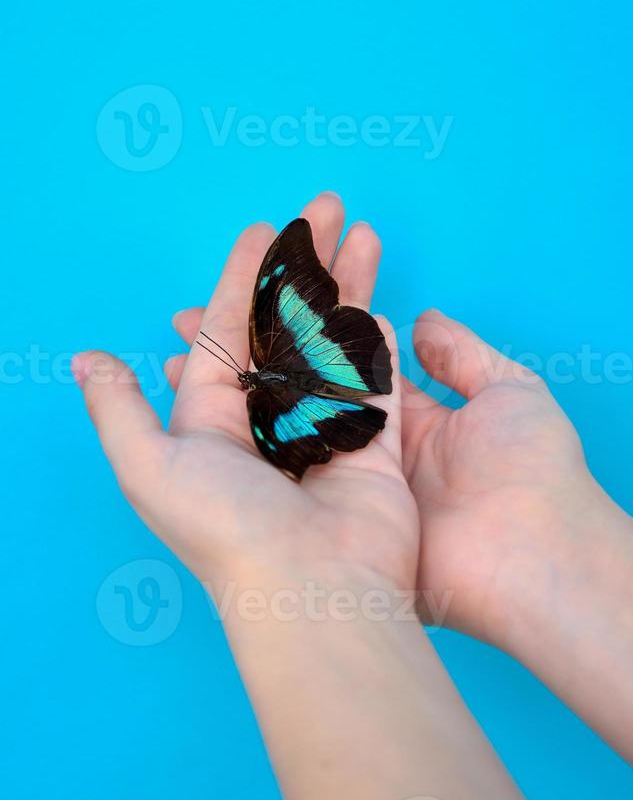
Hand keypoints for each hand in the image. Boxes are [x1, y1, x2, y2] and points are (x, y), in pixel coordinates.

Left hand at [74, 193, 418, 596]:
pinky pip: (376, 382)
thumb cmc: (224, 529)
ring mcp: (324, 431)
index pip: (227, 329)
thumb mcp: (149, 465)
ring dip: (348, 287)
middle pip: (286, 325)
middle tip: (325, 209)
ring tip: (363, 234)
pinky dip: (378, 344)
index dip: (241, 277)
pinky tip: (380, 301)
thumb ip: (120, 408)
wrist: (311, 590)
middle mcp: (268, 421)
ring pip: (335, 342)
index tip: (261, 229)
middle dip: (304, 266)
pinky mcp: (373, 446)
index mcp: (213, 420)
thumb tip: (85, 359)